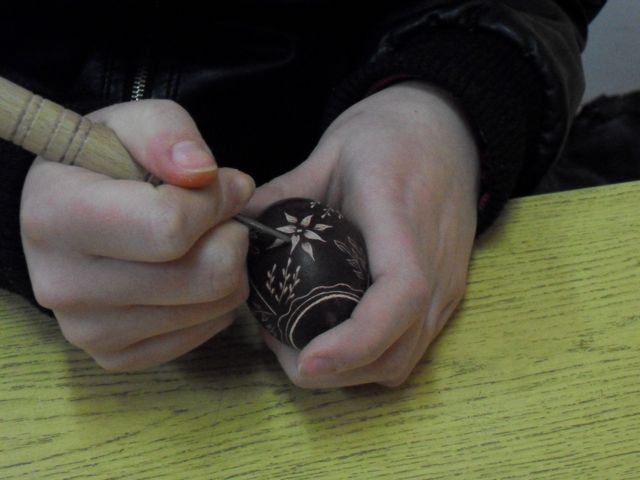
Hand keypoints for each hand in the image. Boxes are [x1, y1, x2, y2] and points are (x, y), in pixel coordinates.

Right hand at [21, 100, 254, 370]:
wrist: (70, 215)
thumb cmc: (107, 164)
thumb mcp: (134, 123)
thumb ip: (169, 134)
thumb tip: (201, 172)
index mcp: (58, 216)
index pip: (170, 226)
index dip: (215, 201)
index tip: (220, 184)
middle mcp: (64, 285)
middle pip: (204, 276)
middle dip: (231, 237)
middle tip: (219, 218)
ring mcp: (88, 330)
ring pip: (213, 308)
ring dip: (228, 269)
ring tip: (204, 242)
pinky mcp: (114, 356)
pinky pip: (203, 335)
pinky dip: (214, 303)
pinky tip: (191, 273)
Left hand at [246, 81, 478, 387]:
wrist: (445, 132)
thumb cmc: (388, 137)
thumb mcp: (328, 153)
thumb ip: (281, 194)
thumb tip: (230, 229)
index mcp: (403, 221)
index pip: (400, 294)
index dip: (355, 340)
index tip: (307, 359)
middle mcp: (436, 265)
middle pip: (397, 351)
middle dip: (335, 371)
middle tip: (281, 348)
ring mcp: (447, 285)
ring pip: (403, 361)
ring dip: (350, 371)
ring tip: (303, 345)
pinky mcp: (446, 295)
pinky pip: (410, 349)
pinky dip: (369, 359)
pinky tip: (335, 334)